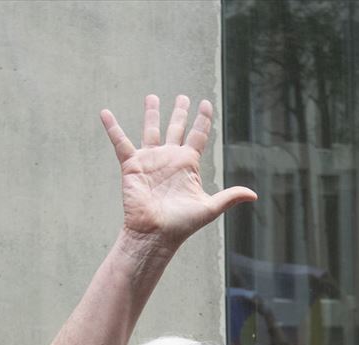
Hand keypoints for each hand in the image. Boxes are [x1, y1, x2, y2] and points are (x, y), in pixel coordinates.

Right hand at [100, 94, 255, 247]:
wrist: (156, 233)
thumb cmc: (182, 224)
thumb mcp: (209, 208)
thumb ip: (230, 197)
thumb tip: (253, 195)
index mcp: (188, 164)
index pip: (198, 136)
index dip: (203, 119)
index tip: (206, 104)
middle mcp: (170, 159)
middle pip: (176, 128)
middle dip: (180, 113)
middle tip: (183, 97)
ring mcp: (151, 160)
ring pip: (151, 130)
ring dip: (152, 114)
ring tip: (152, 96)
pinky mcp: (132, 165)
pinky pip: (120, 142)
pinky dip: (113, 128)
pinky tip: (105, 113)